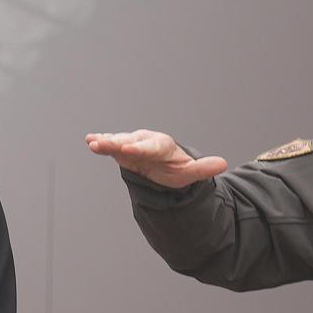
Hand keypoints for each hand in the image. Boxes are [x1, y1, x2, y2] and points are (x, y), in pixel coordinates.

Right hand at [85, 129, 227, 188]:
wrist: (164, 165)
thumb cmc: (177, 168)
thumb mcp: (190, 172)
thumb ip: (203, 168)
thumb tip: (224, 164)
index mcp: (161, 146)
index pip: (150, 147)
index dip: (140, 149)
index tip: (129, 150)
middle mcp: (144, 141)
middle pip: (130, 142)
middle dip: (117, 143)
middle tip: (105, 145)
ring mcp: (131, 144)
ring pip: (118, 142)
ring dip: (105, 142)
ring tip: (92, 143)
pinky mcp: (121, 150)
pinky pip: (111, 145)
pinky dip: (101, 143)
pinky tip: (89, 141)